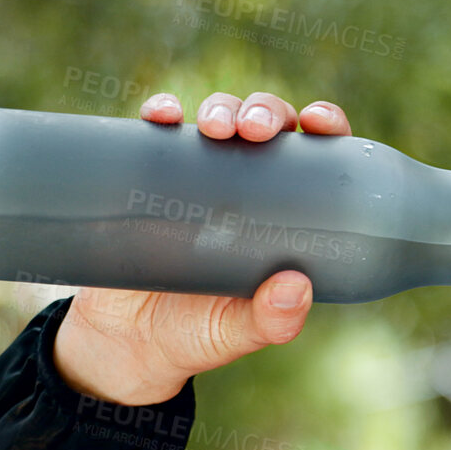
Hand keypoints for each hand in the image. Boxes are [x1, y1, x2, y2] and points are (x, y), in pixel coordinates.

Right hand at [52, 91, 354, 405]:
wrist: (125, 342)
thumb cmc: (197, 332)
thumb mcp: (238, 333)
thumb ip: (271, 320)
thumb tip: (297, 286)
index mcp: (284, 212)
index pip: (316, 157)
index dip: (325, 125)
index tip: (317, 121)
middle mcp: (245, 184)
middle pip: (266, 125)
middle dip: (265, 111)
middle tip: (256, 129)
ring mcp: (195, 174)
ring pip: (216, 118)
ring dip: (220, 107)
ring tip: (215, 127)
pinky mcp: (148, 174)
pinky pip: (155, 132)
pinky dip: (160, 111)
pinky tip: (162, 114)